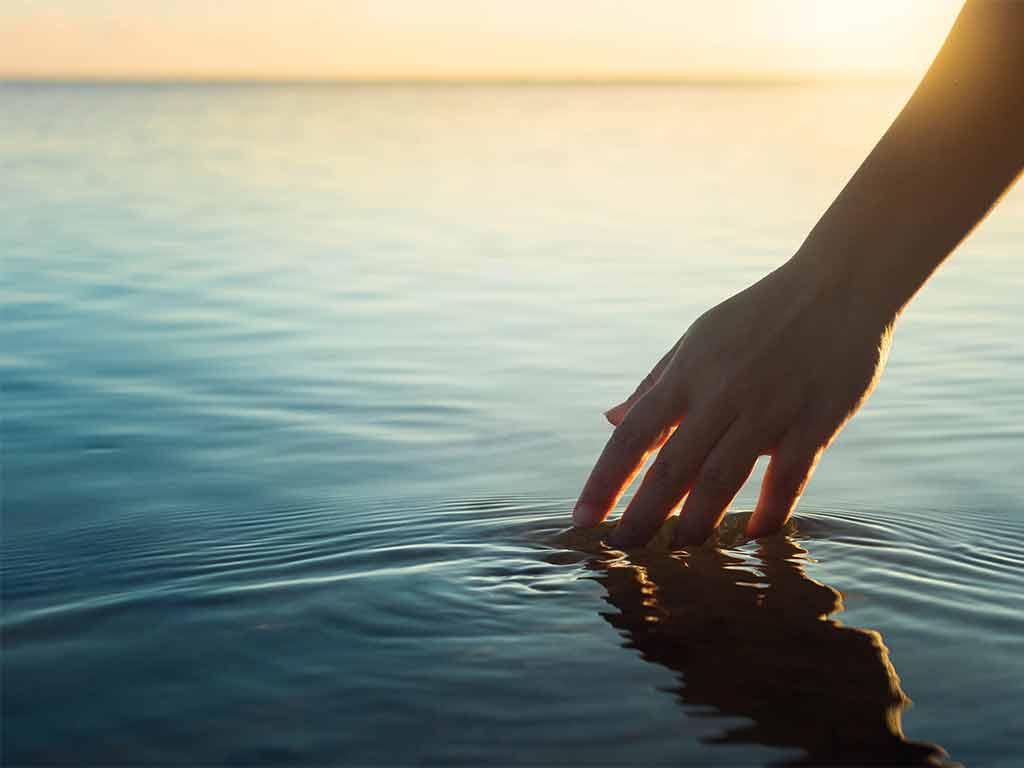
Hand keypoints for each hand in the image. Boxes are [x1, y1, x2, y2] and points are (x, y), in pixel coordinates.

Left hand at [572, 257, 894, 546]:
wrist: (839, 286)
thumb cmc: (758, 316)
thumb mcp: (697, 339)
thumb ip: (654, 384)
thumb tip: (610, 418)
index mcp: (687, 373)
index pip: (632, 436)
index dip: (603, 481)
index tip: (581, 519)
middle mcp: (721, 394)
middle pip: (672, 467)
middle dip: (642, 516)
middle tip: (621, 553)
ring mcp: (769, 408)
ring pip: (723, 478)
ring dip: (696, 522)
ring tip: (678, 554)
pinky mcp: (816, 421)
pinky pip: (790, 476)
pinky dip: (771, 510)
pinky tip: (752, 537)